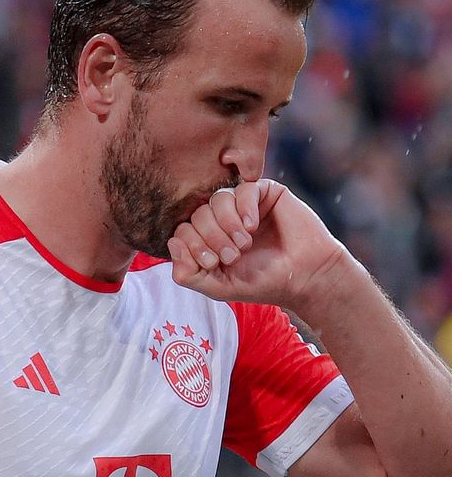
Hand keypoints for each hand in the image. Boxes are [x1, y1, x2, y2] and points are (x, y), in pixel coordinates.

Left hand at [166, 180, 346, 314]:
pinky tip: (253, 225)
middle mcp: (223, 220)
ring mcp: (243, 205)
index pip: (183, 231)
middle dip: (211, 237)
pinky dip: (244, 208)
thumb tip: (171, 243)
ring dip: (227, 224)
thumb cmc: (263, 283)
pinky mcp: (265, 193)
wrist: (304, 277)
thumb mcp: (219, 287)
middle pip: (198, 214)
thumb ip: (189, 274)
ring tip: (244, 243)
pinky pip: (243, 189)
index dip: (192, 245)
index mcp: (210, 241)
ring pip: (216, 200)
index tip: (214, 263)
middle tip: (233, 255)